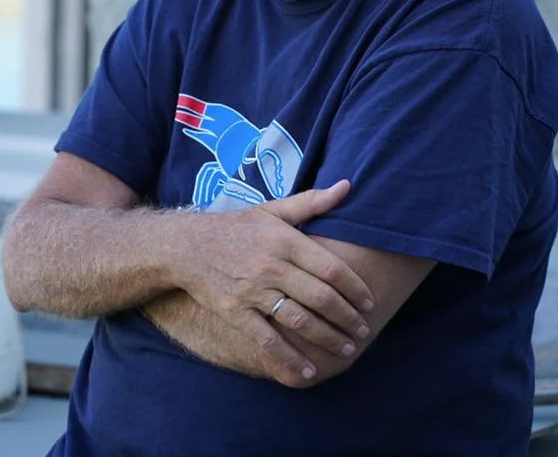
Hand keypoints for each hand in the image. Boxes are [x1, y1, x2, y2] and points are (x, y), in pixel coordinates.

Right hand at [173, 181, 373, 384]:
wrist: (187, 245)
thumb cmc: (236, 227)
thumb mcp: (272, 209)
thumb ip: (311, 202)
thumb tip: (346, 185)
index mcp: (284, 239)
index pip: (330, 268)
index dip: (355, 288)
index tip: (370, 303)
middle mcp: (272, 265)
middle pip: (320, 297)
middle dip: (347, 318)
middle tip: (364, 332)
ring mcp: (253, 290)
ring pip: (299, 320)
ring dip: (327, 338)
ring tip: (346, 349)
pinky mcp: (235, 312)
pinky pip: (267, 340)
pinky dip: (289, 358)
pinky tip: (307, 371)